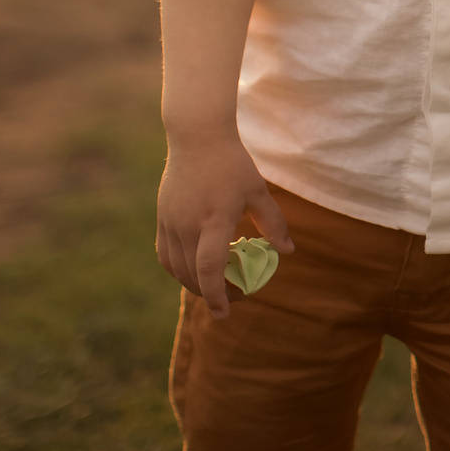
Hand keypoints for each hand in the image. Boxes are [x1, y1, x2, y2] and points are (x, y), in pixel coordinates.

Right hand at [156, 129, 293, 318]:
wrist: (196, 137)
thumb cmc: (232, 163)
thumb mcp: (258, 192)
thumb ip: (273, 223)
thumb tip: (287, 252)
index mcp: (214, 220)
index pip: (209, 269)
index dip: (216, 296)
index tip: (225, 313)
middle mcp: (188, 226)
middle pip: (193, 275)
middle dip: (210, 294)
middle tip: (231, 298)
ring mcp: (171, 222)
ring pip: (177, 269)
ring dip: (193, 284)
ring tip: (213, 286)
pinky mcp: (162, 218)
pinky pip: (166, 255)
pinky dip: (178, 269)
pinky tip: (193, 269)